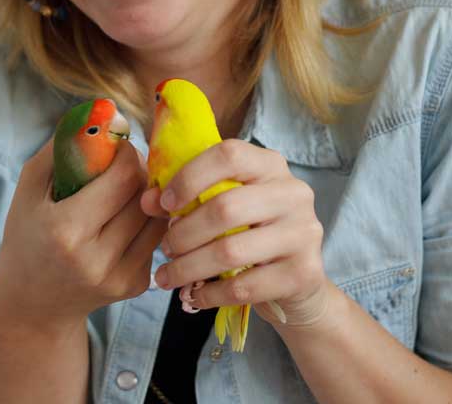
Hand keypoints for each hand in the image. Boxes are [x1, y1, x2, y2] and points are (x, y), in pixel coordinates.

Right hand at [0, 136, 167, 334]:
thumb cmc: (28, 235)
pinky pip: (155, 238)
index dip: (127, 154)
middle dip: (138, 171)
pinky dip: (146, 222)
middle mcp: (95, 259)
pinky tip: (124, 221)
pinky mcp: (134, 287)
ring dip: (147, 195)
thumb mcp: (30, 187)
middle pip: (143, 195)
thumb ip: (64, 146)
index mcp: (65, 230)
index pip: (123, 178)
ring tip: (124, 191)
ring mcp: (118, 277)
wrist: (32, 305)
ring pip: (157, 216)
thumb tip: (103, 110)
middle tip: (124, 165)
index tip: (118, 148)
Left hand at [139, 139, 329, 328]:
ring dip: (189, 267)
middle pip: (225, 207)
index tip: (165, 203)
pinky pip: (243, 287)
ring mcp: (303, 233)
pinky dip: (209, 294)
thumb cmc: (252, 232)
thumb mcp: (224, 205)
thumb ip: (187, 197)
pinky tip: (194, 296)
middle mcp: (294, 193)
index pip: (229, 155)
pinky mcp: (304, 272)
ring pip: (230, 251)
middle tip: (165, 247)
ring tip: (168, 276)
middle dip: (184, 232)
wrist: (298, 278)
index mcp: (271, 165)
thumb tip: (147, 200)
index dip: (190, 176)